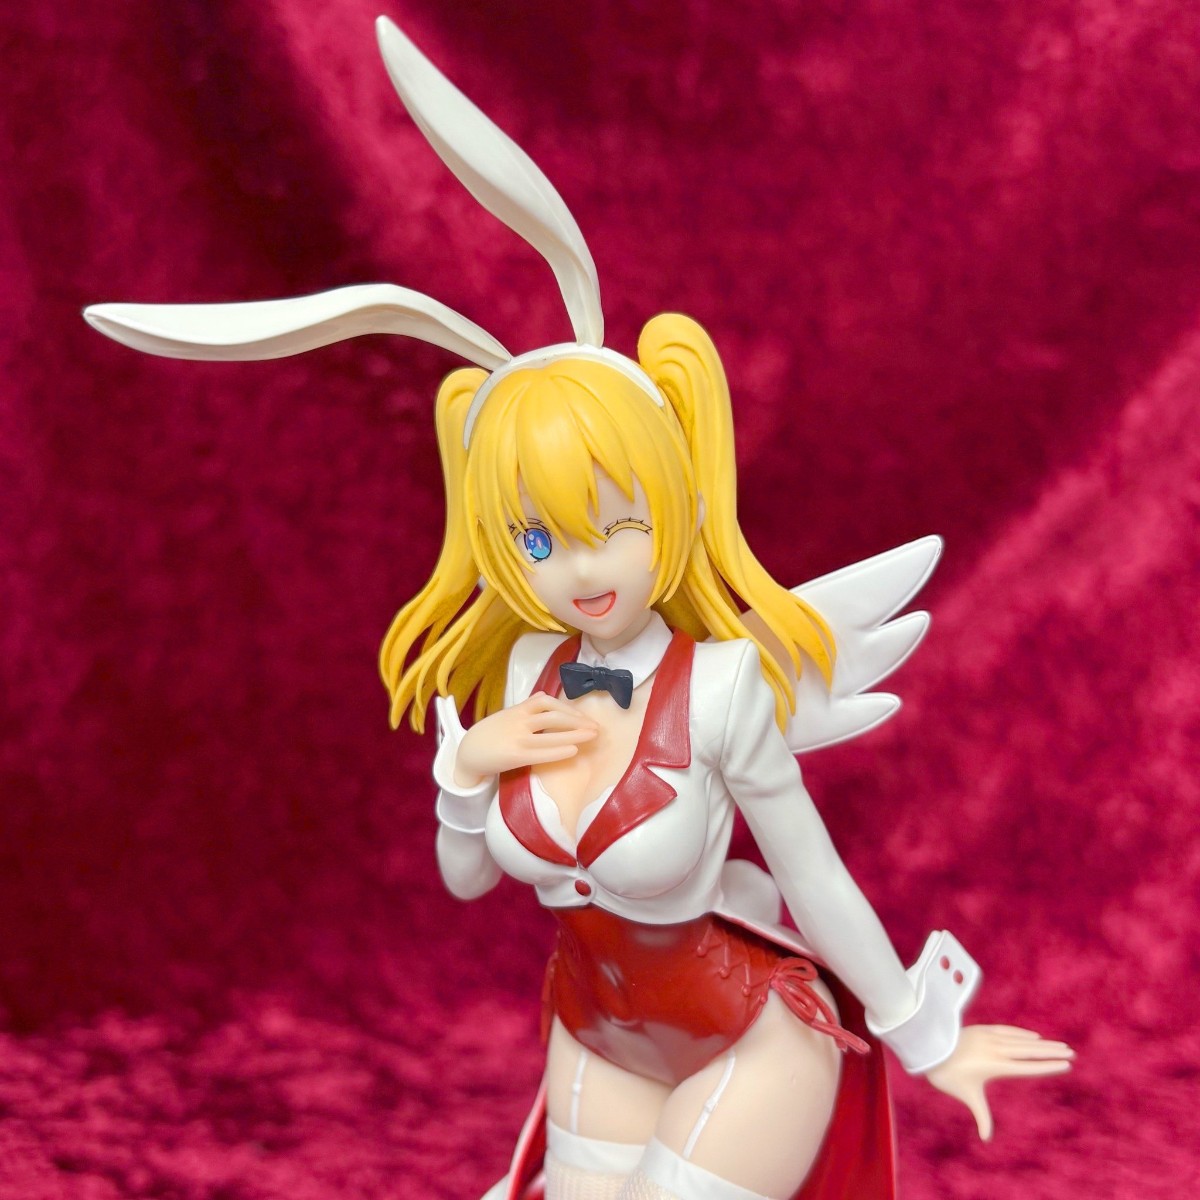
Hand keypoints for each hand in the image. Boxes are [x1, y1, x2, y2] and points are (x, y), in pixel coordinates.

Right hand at [453, 693, 598, 786]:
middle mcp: (519, 721)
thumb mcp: (506, 715)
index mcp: (517, 710)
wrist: (467, 753)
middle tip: (596, 727)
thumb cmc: (489, 735)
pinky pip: (541, 752)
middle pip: (553, 716)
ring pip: (551, 732)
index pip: (546, 701)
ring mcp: (517, 738)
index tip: (583, 716)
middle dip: (578, 720)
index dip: (568, 707)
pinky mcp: (515, 755)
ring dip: (575, 733)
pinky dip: (559, 750)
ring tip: (592, 737)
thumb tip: (543, 695)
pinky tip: (574, 750)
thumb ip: (525, 706)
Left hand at [925, 1025, 1074, 1140]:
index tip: (1065, 1064)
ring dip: (1041, 1042)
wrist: (928, 1047)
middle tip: (1070, 1053)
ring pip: (1021, 1039)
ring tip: (1058, 1045)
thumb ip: (981, 1116)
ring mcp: (989, 1037)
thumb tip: (986, 1139)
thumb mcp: (967, 1095)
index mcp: (995, 1065)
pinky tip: (1034, 1036)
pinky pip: (1007, 1030)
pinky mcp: (982, 1028)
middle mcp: (996, 1049)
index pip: (1027, 1066)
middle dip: (1051, 1052)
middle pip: (1029, 1050)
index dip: (1047, 1065)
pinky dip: (1022, 1033)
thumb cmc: (948, 1074)